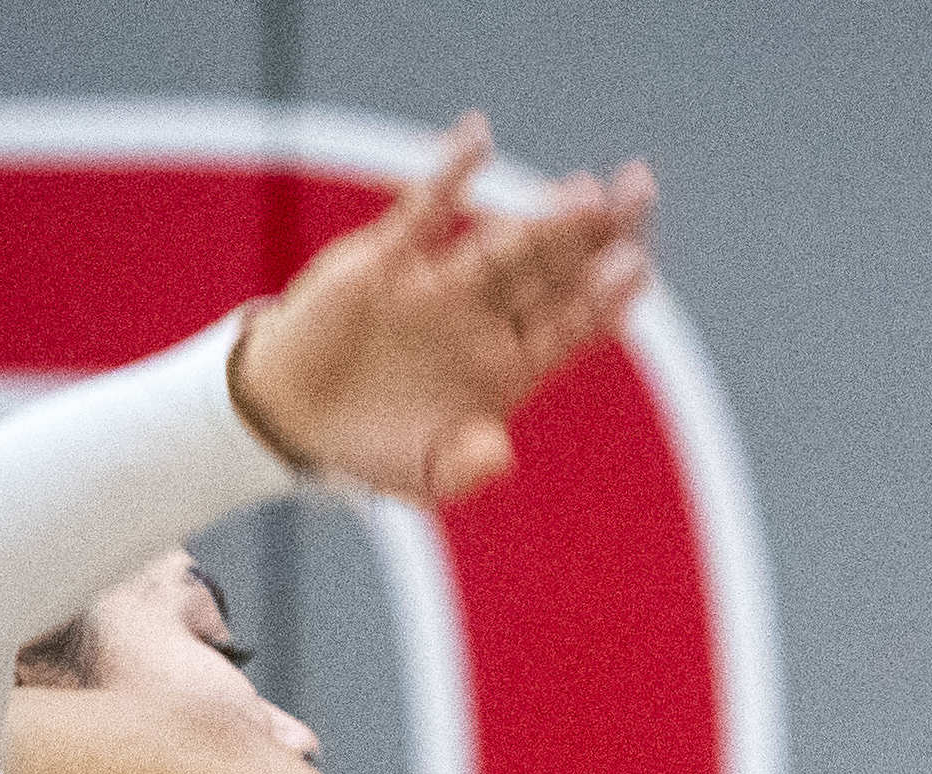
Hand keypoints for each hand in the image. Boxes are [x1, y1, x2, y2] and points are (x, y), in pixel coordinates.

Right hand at [228, 115, 655, 505]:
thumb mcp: (420, 477)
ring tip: (585, 192)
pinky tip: (478, 138)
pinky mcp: (388, 258)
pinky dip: (449, 175)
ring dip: (542, 217)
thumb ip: (463, 469)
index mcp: (505, 368)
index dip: (604, 298)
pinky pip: (424, 209)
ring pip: (503, 241)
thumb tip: (499, 454)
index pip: (568, 326)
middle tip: (640, 193)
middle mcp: (483, 318)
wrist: (292, 415)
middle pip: (553, 270)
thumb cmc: (369, 448)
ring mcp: (440, 284)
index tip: (638, 268)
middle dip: (597, 235)